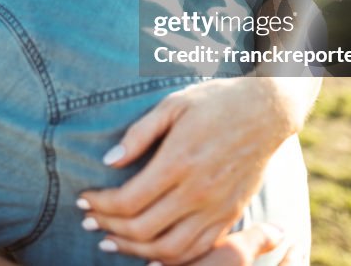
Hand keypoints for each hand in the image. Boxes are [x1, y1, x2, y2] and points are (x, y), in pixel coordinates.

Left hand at [77, 78, 297, 263]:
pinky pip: (198, 250)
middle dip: (108, 227)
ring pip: (169, 249)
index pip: (128, 200)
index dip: (100, 204)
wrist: (267, 110)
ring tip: (110, 241)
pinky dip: (170, 257)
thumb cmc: (215, 101)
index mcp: (179, 161)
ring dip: (133, 250)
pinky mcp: (230, 215)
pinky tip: (150, 251)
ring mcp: (216, 208)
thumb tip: (109, 160)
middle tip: (88, 221)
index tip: (83, 198)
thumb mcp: (173, 105)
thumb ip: (139, 134)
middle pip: (142, 229)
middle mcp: (198, 191)